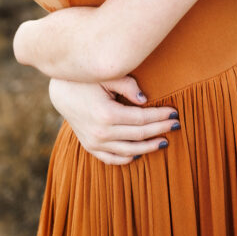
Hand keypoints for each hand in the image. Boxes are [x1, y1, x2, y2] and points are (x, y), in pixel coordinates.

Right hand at [48, 75, 179, 165]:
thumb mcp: (106, 76)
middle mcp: (101, 133)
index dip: (160, 116)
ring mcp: (94, 142)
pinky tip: (140, 153)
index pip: (142, 119)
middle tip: (176, 125)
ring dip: (148, 147)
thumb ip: (127, 85)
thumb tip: (145, 100)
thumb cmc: (86, 79)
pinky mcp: (89, 146)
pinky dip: (127, 158)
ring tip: (164, 141)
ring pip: (128, 151)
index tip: (175, 113)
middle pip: (139, 135)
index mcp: (107, 114)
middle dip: (159, 130)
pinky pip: (111, 159)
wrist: (60, 91)